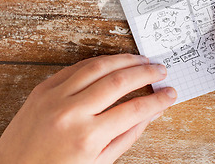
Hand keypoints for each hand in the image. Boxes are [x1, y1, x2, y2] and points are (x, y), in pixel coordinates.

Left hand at [0, 54, 176, 163]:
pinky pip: (77, 67)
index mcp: (88, 138)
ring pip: (99, 66)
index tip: (170, 94)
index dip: (158, 99)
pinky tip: (113, 62)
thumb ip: (128, 135)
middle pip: (120, 81)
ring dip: (125, 60)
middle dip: (146, 73)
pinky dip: (99, 61)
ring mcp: (55, 97)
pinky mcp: (43, 88)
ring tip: (142, 61)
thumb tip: (152, 113)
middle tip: (161, 71)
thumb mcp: (98, 162)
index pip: (135, 110)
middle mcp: (72, 113)